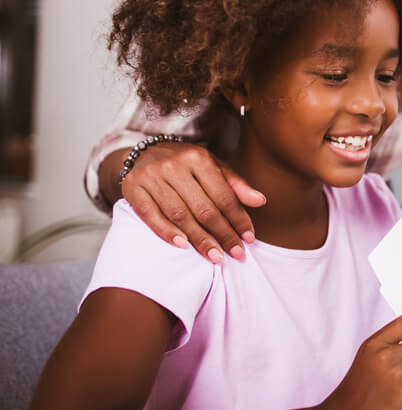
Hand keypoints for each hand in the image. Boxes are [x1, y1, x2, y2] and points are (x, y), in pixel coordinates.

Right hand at [119, 142, 265, 262]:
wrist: (144, 152)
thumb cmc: (186, 165)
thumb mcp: (213, 167)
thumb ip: (236, 184)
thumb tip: (260, 201)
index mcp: (198, 158)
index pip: (223, 194)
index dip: (238, 219)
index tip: (249, 239)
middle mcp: (174, 165)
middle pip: (203, 207)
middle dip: (222, 234)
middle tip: (236, 254)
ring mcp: (151, 177)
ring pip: (179, 214)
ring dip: (199, 239)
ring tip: (215, 257)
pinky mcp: (132, 188)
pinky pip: (151, 215)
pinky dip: (166, 232)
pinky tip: (183, 246)